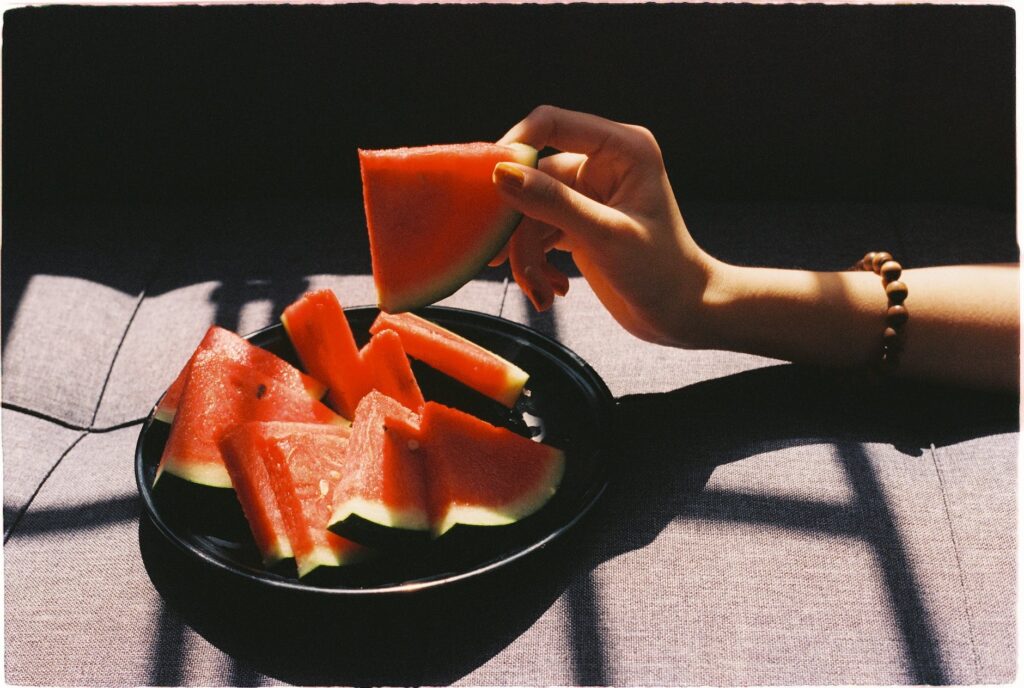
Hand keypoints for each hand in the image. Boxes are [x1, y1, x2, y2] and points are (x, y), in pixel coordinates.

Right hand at [491, 105, 717, 346]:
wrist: (680, 315)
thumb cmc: (660, 272)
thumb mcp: (604, 236)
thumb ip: (552, 202)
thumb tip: (500, 174)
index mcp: (621, 148)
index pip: (552, 124)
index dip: (515, 146)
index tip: (488, 183)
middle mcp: (602, 163)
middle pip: (533, 178)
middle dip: (519, 226)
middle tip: (506, 263)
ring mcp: (586, 194)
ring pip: (529, 211)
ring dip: (526, 254)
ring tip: (541, 291)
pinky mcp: (575, 222)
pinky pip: (536, 232)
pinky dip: (536, 263)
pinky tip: (551, 290)